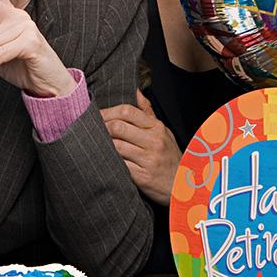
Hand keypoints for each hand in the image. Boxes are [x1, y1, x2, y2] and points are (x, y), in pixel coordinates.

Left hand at [101, 90, 181, 205]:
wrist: (183, 185)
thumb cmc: (169, 157)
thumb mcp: (164, 132)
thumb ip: (147, 112)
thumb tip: (135, 91)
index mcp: (157, 128)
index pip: (128, 111)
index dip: (108, 112)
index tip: (97, 115)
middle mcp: (154, 142)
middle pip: (118, 127)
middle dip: (102, 127)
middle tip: (93, 130)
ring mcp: (149, 160)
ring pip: (116, 146)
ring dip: (103, 144)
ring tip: (97, 144)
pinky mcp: (142, 177)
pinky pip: (119, 165)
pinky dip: (110, 161)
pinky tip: (105, 159)